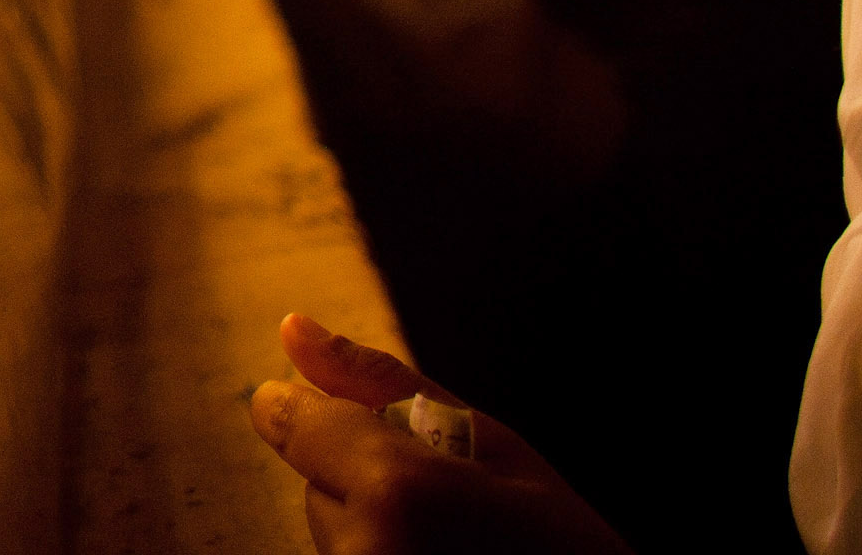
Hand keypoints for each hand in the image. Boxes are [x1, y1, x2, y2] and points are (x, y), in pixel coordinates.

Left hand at [248, 315, 630, 554]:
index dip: (326, 416)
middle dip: (368, 478)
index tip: (362, 429)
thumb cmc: (566, 546)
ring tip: (455, 545)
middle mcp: (362, 549)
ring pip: (333, 532)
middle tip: (454, 508)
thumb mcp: (494, 448)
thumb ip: (382, 384)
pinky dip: (382, 554)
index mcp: (395, 491)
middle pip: (320, 483)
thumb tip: (295, 329)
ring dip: (374, 527)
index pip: (296, 422)